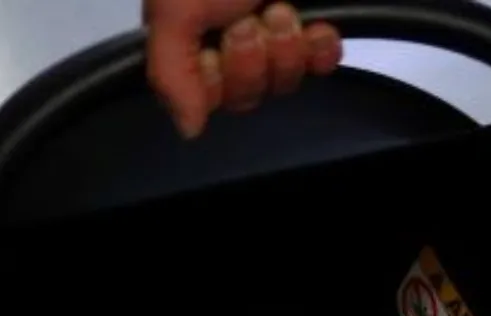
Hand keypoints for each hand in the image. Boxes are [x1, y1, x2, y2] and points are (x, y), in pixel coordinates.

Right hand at [144, 1, 343, 138]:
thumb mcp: (174, 8)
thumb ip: (170, 71)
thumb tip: (187, 127)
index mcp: (188, 36)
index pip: (207, 98)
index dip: (219, 84)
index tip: (217, 51)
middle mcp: (226, 37)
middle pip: (247, 94)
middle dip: (253, 61)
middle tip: (249, 19)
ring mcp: (271, 30)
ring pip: (284, 81)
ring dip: (286, 48)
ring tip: (279, 7)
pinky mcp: (311, 23)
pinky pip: (320, 63)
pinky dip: (321, 51)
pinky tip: (318, 30)